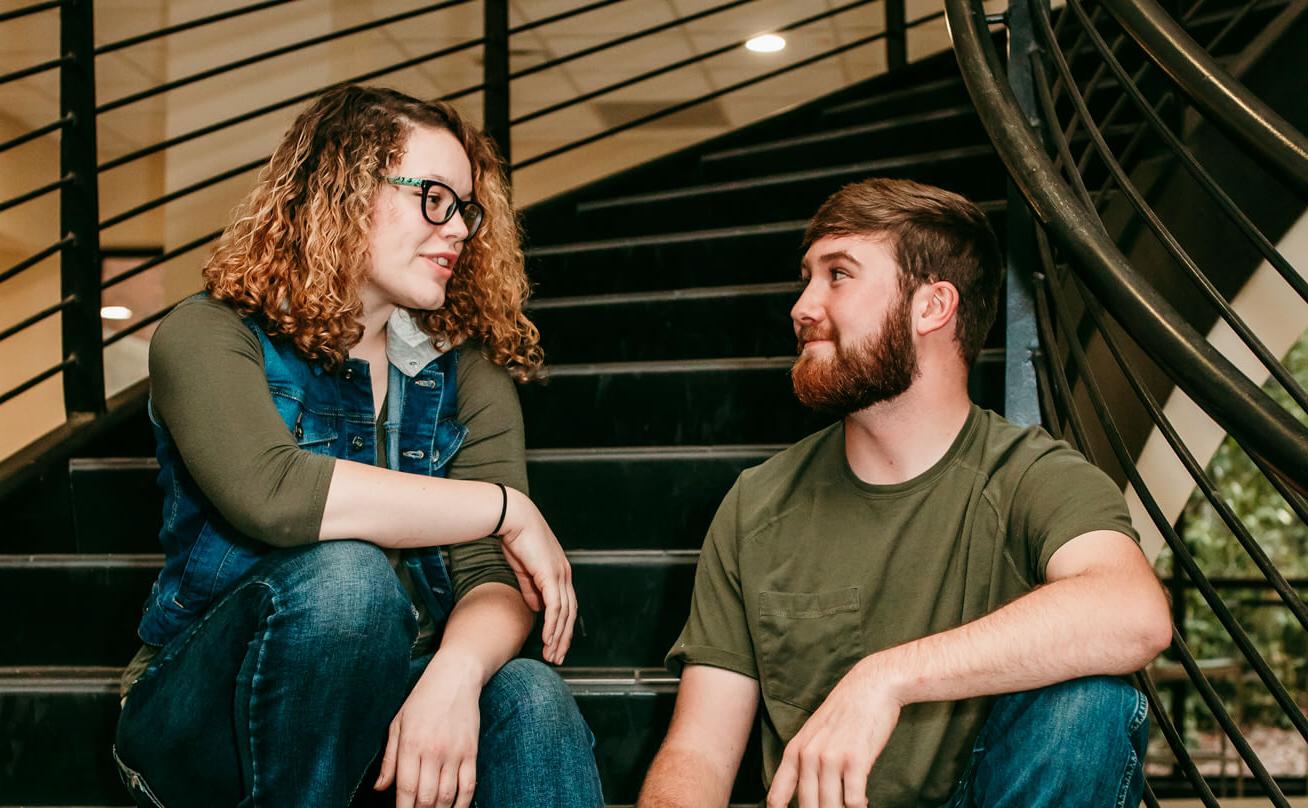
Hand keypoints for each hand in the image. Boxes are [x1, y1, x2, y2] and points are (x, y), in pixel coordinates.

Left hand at [375, 654, 481, 807]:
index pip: (405, 789)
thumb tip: (379, 788)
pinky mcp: (471, 752)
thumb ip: (389, 759)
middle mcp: (433, 751)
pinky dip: (462, 803)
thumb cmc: (422, 700)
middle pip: (426, 798)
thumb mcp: (397, 724)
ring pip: (447, 796)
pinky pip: (469, 786)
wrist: (455, 678)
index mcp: (410, 745)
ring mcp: (454, 752)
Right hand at [496, 487, 576, 664]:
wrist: (513, 518)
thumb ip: (532, 590)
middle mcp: (565, 574)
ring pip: (565, 614)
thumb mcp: (524, 571)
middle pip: (570, 614)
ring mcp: (560, 574)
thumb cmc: (516, 540)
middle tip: (557, 658)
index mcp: (561, 572)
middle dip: (564, 638)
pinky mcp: (551, 575)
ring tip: (552, 654)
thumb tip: (537, 609)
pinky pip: (555, 606)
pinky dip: (552, 625)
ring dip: (558, 637)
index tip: (555, 645)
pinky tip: (547, 638)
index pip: (567, 606)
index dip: (562, 627)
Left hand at [767, 658, 903, 807]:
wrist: (871, 687)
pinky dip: (859, 806)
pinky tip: (864, 801)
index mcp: (794, 751)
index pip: (776, 797)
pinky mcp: (855, 761)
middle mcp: (808, 757)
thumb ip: (804, 762)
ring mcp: (830, 759)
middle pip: (807, 807)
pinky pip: (854, 801)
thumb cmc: (845, 713)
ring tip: (851, 805)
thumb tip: (804, 796)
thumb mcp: (814, 734)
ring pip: (830, 807)